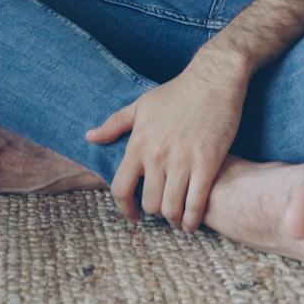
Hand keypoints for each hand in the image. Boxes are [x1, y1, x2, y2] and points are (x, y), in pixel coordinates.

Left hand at [85, 53, 246, 230]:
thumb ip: (114, 124)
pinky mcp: (208, 163)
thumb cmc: (177, 91)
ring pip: (171, 208)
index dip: (124, 209)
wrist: (213, 79)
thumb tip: (89, 137)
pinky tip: (192, 223)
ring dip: (173, 219)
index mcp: (139, 144)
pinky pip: (196, 203)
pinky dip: (192, 219)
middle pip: (149, 204)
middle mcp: (157, 156)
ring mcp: (183, 161)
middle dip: (155, 212)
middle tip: (162, 211)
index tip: (132, 216)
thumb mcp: (141, 105)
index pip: (120, 188)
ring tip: (177, 220)